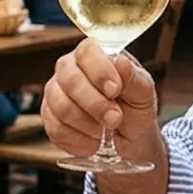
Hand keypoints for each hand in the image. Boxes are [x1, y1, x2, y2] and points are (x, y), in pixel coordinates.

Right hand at [41, 40, 157, 158]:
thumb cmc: (135, 108)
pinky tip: (94, 141)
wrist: (129, 139)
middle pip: (70, 80)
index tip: (115, 90)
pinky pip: (56, 129)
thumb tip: (121, 61)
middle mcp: (68, 69)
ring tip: (106, 131)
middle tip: (115, 119)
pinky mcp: (49, 118)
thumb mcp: (143, 93)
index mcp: (93, 55)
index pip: (87, 52)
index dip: (99, 71)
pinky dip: (80, 140)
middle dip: (96, 105)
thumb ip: (134, 77)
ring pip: (61, 107)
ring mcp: (55, 93)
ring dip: (88, 125)